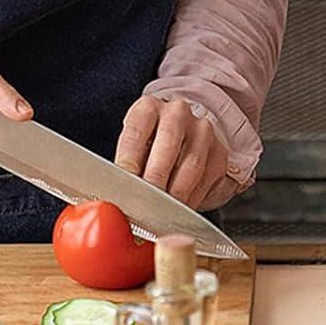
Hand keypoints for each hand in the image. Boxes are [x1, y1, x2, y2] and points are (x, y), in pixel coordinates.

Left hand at [115, 95, 231, 209]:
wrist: (182, 135)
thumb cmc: (148, 147)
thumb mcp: (131, 149)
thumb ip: (122, 170)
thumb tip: (106, 202)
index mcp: (148, 108)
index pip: (136, 134)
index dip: (129, 165)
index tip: (122, 192)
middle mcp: (178, 113)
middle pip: (167, 147)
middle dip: (154, 182)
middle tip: (144, 208)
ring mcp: (202, 130)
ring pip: (191, 166)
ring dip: (174, 196)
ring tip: (160, 216)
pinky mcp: (219, 151)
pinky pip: (206, 180)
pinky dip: (191, 200)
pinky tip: (178, 210)